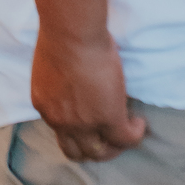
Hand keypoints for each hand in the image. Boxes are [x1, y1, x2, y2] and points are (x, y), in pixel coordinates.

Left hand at [30, 27, 146, 161]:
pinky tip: (139, 121)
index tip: (92, 121)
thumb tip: (74, 81)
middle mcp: (60, 121)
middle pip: (77, 152)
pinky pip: (126, 138)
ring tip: (126, 129)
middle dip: (95, 147)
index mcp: (45, 105)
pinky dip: (135, 133)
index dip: (79, 132)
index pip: (61, 133)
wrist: (72, 32)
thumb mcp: (52, 67)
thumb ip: (60, 83)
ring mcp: (84, 123)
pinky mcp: (108, 118)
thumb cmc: (60, 36)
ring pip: (100, 152)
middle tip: (109, 134)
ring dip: (115, 145)